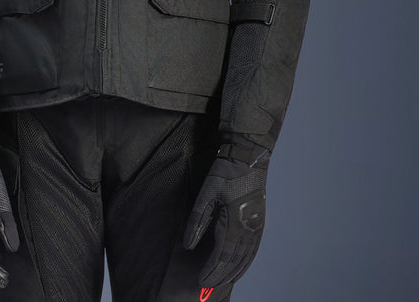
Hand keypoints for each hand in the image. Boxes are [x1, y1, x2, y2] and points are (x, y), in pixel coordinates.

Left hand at [183, 145, 269, 286]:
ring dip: (234, 274)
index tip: (200, 281)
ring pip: (246, 259)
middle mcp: (248, 230)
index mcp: (234, 224)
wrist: (248, 158)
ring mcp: (256, 227)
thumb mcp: (206, 194)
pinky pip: (254, 250)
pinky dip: (246, 263)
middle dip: (220, 277)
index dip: (211, 272)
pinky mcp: (259, 223)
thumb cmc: (225, 173)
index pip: (222, 257)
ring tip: (222, 283)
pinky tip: (240, 268)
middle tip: (207, 288)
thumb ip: (196, 221)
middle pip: (234, 263)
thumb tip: (188, 245)